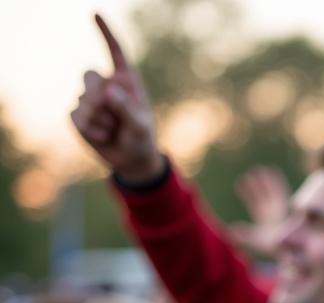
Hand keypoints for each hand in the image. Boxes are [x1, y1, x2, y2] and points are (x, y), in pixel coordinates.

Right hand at [69, 14, 163, 182]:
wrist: (132, 161)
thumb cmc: (141, 139)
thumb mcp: (141, 127)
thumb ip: (128, 110)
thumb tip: (109, 91)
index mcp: (124, 81)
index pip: (114, 52)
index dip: (106, 33)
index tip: (96, 13)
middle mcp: (106, 85)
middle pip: (89, 76)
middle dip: (98, 98)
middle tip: (113, 119)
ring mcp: (89, 99)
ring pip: (83, 101)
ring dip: (99, 121)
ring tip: (113, 131)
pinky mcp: (78, 115)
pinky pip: (75, 117)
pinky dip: (90, 131)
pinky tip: (103, 137)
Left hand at [229, 166, 290, 256]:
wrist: (286, 244)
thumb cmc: (272, 245)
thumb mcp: (256, 239)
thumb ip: (244, 234)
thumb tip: (229, 230)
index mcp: (262, 217)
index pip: (253, 202)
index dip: (246, 193)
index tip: (240, 183)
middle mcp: (270, 211)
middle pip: (261, 195)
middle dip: (256, 185)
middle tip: (249, 174)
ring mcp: (279, 208)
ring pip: (271, 191)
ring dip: (266, 180)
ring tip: (261, 169)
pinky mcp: (285, 205)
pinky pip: (282, 191)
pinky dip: (278, 181)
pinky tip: (274, 170)